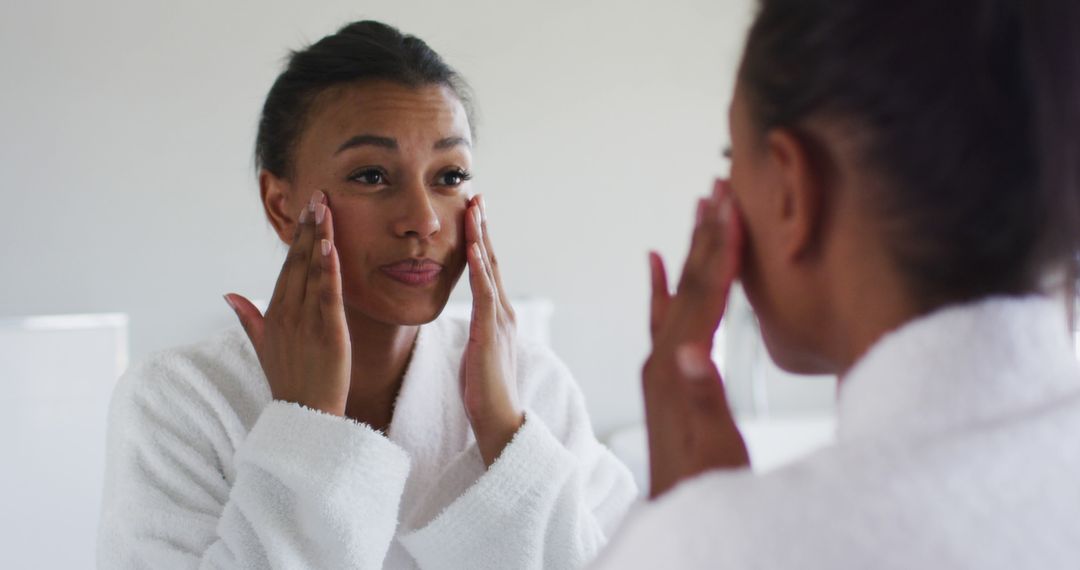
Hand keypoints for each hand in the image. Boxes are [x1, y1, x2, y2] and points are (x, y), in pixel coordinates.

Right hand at [224, 190, 351, 415]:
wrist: (304, 418)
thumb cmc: (290, 382)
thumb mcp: (264, 347)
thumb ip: (249, 318)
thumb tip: (229, 295)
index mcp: (274, 314)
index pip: (287, 268)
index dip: (297, 238)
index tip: (306, 211)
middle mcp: (286, 314)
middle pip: (297, 262)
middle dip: (307, 227)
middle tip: (317, 195)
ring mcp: (306, 322)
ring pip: (312, 272)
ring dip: (319, 237)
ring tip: (324, 208)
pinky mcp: (327, 333)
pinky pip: (327, 295)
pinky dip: (328, 269)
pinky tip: (330, 245)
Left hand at [460, 194, 524, 466]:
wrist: (500, 421)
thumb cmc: (485, 393)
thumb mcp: (478, 353)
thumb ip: (477, 332)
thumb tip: (472, 321)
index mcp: (499, 317)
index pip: (488, 270)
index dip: (481, 240)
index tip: (473, 213)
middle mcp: (503, 313)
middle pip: (492, 261)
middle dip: (483, 228)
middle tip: (475, 196)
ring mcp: (499, 322)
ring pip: (490, 270)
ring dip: (482, 237)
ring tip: (475, 209)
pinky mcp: (490, 334)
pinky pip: (485, 295)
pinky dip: (480, 269)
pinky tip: (474, 248)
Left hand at [643, 179, 749, 498]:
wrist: (677, 516)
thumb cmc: (704, 487)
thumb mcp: (713, 447)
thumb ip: (704, 397)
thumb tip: (696, 352)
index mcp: (678, 368)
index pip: (702, 295)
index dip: (720, 248)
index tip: (730, 201)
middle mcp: (664, 359)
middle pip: (688, 283)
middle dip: (705, 234)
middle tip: (717, 184)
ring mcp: (662, 366)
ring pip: (677, 294)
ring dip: (692, 251)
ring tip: (701, 208)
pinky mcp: (667, 375)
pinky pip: (662, 319)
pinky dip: (662, 289)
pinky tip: (656, 266)